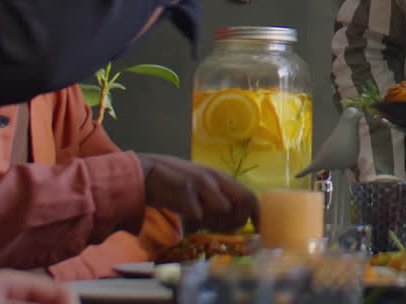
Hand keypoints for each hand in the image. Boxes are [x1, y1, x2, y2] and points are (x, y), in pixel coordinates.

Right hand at [135, 153, 258, 232]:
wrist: (145, 173)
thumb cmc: (174, 185)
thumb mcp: (200, 190)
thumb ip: (217, 205)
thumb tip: (235, 228)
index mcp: (220, 178)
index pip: (249, 196)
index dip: (258, 215)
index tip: (260, 232)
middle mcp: (215, 178)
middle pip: (244, 200)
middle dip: (239, 219)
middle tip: (225, 227)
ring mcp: (202, 184)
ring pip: (224, 209)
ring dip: (214, 220)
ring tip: (198, 216)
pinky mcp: (186, 193)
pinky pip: (198, 216)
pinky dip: (193, 221)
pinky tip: (183, 212)